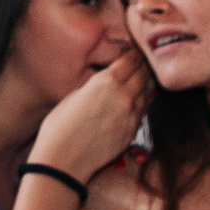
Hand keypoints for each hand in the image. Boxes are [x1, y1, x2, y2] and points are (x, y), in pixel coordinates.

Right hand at [30, 50, 152, 183]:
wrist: (64, 160)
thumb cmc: (60, 126)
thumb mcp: (75, 94)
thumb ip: (97, 84)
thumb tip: (110, 78)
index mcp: (107, 81)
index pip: (131, 59)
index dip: (134, 52)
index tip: (135, 49)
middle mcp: (124, 95)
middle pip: (145, 73)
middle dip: (144, 65)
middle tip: (144, 59)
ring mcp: (132, 114)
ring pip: (149, 91)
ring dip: (147, 82)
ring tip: (144, 76)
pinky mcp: (134, 130)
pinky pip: (144, 109)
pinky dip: (144, 100)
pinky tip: (138, 98)